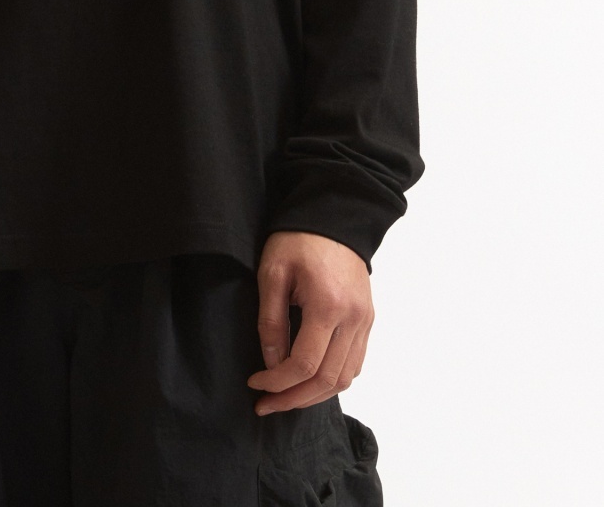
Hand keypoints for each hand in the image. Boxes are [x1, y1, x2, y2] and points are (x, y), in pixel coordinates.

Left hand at [245, 231, 373, 416]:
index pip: (304, 364)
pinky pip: (355, 364)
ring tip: (286, 397)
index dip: (277, 382)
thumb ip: (270, 320)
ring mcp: (365, 321)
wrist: (333, 217)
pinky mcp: (368, 319)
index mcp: (328, 306)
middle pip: (327, 380)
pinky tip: (310, 380)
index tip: (255, 384)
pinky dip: (333, 380)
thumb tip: (271, 363)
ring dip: (314, 395)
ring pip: (345, 378)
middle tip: (266, 405)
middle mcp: (353, 319)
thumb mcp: (272, 273)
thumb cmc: (297, 240)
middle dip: (294, 399)